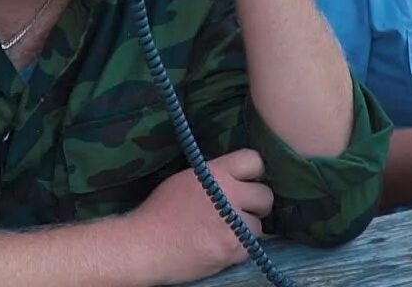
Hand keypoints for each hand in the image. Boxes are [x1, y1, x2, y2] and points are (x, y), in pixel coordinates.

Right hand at [129, 149, 274, 284]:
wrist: (145, 245)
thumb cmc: (159, 211)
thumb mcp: (186, 179)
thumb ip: (214, 175)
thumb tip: (236, 177)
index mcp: (216, 173)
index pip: (254, 160)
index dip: (253, 172)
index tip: (246, 181)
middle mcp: (229, 195)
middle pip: (266, 195)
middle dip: (255, 204)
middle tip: (241, 210)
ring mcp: (233, 225)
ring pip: (259, 225)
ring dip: (247, 228)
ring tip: (226, 231)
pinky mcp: (232, 250)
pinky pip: (250, 247)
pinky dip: (238, 248)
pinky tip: (219, 246)